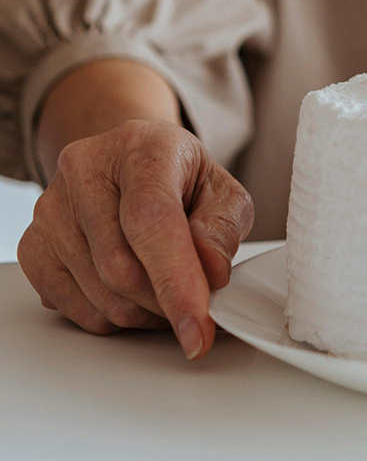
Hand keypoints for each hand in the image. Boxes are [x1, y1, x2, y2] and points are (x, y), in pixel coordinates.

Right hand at [17, 119, 253, 358]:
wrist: (132, 163)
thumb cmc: (180, 179)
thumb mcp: (222, 192)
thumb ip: (223, 229)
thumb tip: (211, 272)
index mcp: (141, 149)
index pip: (151, 219)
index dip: (176, 279)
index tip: (197, 326)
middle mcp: (85, 171)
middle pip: (121, 268)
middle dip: (166, 303)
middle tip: (195, 304)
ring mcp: (51, 209)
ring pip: (100, 296)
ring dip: (144, 312)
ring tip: (167, 290)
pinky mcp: (34, 245)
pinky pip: (75, 309)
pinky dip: (113, 316)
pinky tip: (133, 293)